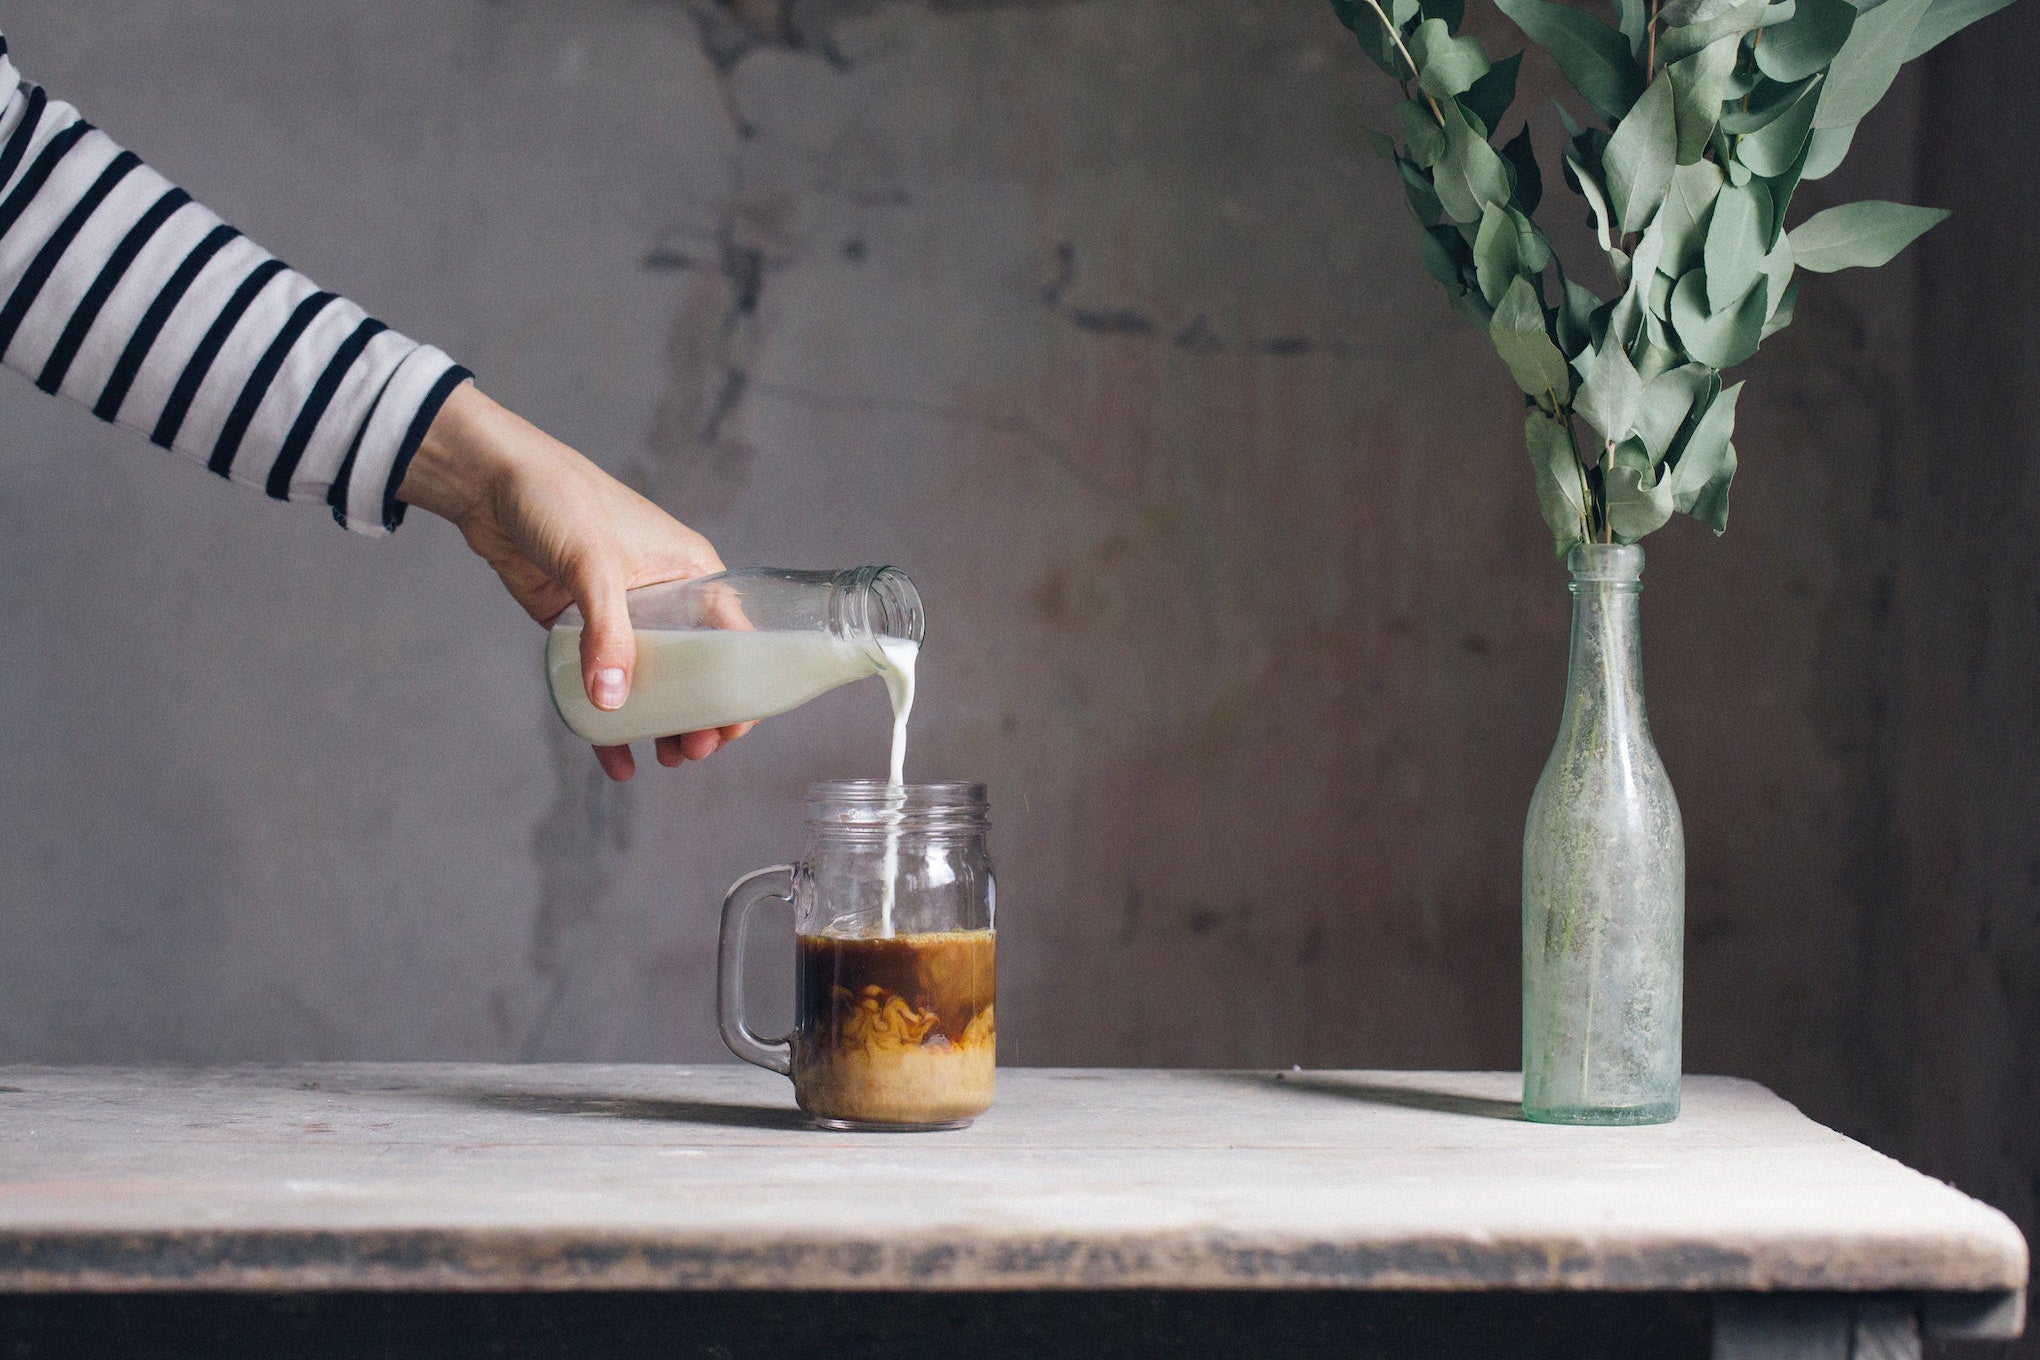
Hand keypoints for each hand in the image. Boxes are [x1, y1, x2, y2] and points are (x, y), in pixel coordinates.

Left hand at [399, 382, 753, 780]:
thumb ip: (607, 632)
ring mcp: (622, 617)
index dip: (740, 687)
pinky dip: (610, 722)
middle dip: (700, 716)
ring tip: (664, 759)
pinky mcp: (580, 629)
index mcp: (691, 572)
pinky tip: (615, 760)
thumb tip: (613, 703)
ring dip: (661, 724)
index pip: (734, 637)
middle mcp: (665, 598)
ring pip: (653, 683)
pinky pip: (604, 682)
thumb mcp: (593, 563)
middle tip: (691, 752)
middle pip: (697, 670)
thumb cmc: (558, 498)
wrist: (488, 481)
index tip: (731, 729)